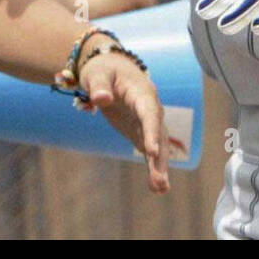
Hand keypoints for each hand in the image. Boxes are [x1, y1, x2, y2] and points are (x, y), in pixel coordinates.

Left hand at [76, 44, 177, 192]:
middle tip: (160, 181)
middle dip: (160, 157)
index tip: (152, 151)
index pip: (149, 113)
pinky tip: (156, 187)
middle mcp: (150, 108)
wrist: (111, 68)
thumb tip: (101, 100)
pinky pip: (150, 150)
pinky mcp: (141, 131)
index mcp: (142, 92)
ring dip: (159, 166)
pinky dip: (153, 167)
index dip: (152, 132)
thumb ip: (99, 86)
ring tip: (160, 189)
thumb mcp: (97, 74)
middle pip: (158, 134)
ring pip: (158, 145)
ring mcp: (148, 121)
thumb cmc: (103, 69)